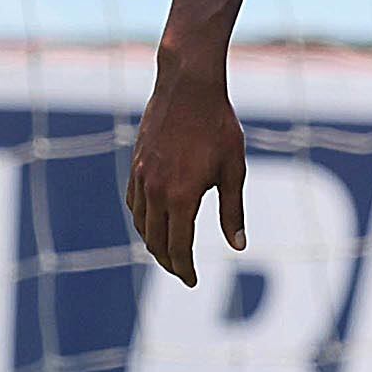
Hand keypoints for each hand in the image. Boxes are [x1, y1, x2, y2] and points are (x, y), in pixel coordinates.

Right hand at [125, 56, 246, 288]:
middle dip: (168, 262)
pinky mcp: (135, 166)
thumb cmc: (219, 128)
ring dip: (153, 243)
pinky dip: (143, 221)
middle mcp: (155, 191)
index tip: (192, 281)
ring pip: (141, 224)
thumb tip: (238, 246)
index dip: (184, 268)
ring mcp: (140, 178)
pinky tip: (156, 223)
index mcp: (181, 196)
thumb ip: (233, 211)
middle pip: (154, 241)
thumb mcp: (234, 170)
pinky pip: (133, 204)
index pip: (178, 247)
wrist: (188, 90)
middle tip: (183, 272)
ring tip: (170, 252)